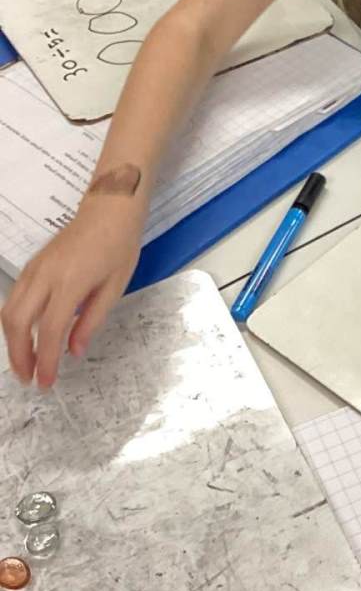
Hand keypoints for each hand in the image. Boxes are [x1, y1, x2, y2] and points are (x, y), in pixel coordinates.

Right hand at [1, 190, 144, 390]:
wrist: (109, 208)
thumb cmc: (119, 246)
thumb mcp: (115, 287)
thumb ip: (92, 320)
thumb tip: (74, 351)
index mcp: (70, 282)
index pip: (51, 330)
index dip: (47, 360)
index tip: (46, 382)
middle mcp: (45, 276)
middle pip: (18, 322)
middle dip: (19, 355)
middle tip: (29, 378)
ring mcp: (34, 269)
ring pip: (9, 310)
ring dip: (12, 341)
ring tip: (25, 363)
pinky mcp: (32, 265)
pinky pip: (14, 298)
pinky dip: (15, 322)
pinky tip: (27, 336)